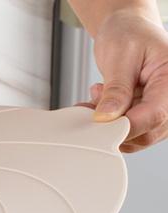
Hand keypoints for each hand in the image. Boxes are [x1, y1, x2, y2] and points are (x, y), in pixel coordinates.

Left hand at [90, 9, 167, 151]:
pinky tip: (99, 106)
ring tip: (98, 96)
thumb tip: (106, 117)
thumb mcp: (120, 56)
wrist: (128, 31)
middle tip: (96, 100)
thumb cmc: (129, 35)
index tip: (100, 122)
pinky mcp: (146, 118)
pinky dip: (108, 125)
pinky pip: (127, 133)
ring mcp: (160, 111)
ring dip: (108, 125)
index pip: (155, 115)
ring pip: (134, 138)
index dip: (125, 125)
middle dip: (114, 124)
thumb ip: (116, 88)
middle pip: (146, 133)